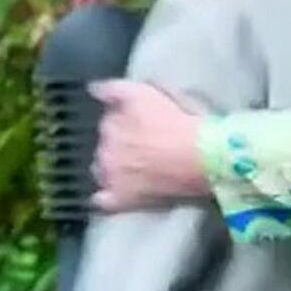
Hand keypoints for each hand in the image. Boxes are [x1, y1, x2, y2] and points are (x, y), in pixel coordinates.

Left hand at [87, 79, 211, 211]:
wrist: (198, 158)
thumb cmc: (176, 122)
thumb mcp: (144, 93)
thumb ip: (114, 90)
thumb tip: (92, 89)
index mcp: (109, 122)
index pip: (108, 117)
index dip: (123, 117)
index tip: (138, 119)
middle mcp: (104, 148)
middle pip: (104, 143)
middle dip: (117, 142)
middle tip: (142, 143)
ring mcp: (110, 175)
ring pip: (100, 168)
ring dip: (110, 166)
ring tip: (133, 167)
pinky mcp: (120, 199)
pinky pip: (102, 200)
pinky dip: (107, 195)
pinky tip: (116, 192)